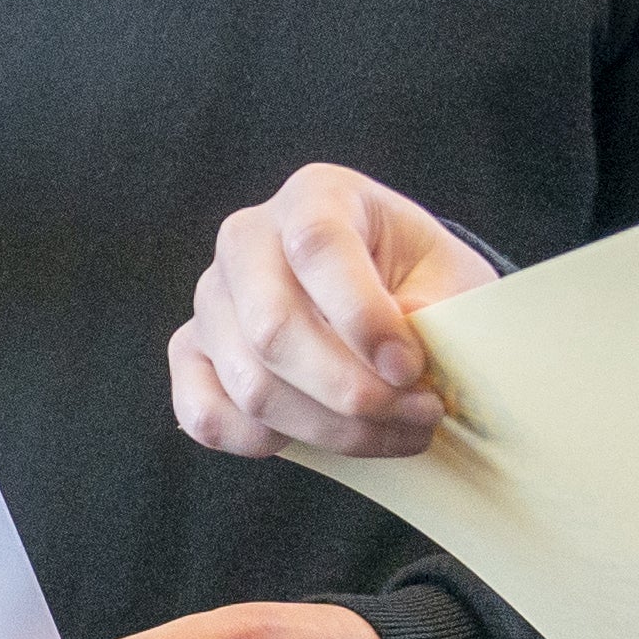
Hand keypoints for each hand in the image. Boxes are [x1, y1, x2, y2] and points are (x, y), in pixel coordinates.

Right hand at [173, 165, 499, 460]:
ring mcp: (211, 299)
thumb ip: (431, 309)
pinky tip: (320, 440)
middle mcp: (247, 239)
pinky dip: (262, 442)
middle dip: (351, 391)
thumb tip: (395, 363)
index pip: (317, 246)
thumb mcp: (448, 275)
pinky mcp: (190, 353)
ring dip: (331, 428)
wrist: (388, 291)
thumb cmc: (420, 278)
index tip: (411, 368)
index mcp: (315, 196)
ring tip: (396, 430)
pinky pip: (204, 414)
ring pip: (250, 385)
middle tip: (418, 412)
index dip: (364, 317)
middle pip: (273, 328)